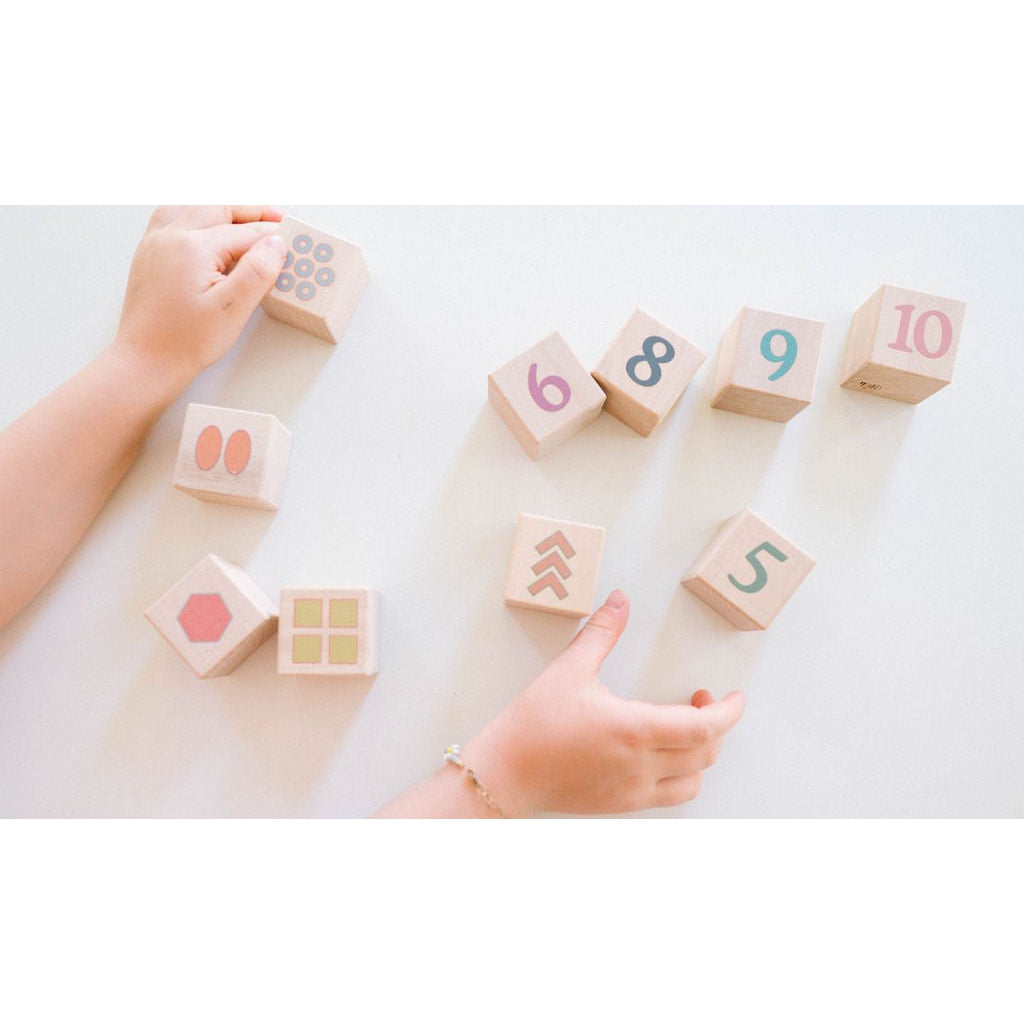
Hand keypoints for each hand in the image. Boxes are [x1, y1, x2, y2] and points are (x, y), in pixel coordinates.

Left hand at [112, 205, 286, 390]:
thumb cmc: (185, 341)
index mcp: (194, 247)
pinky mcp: (149, 254)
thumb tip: (276, 243)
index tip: (293, 240)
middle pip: (220, 209)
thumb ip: (258, 271)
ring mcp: (156, 243)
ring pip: (194, 207)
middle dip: (251, 212)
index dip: (273, 236)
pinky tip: (205, 223)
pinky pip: (171, 216)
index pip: (245, 233)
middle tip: (277, 219)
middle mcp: (172, 236)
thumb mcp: (233, 309)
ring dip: (222, 208)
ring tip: (245, 217)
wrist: (147, 360)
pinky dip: (194, 213)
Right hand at [463, 590, 746, 815]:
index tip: (735, 697)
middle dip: (716, 724)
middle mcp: (641, 765)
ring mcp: (634, 789)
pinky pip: (671, 795)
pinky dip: (682, 775)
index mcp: (633, 729)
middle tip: (702, 698)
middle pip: (705, 752)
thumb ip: (601, 632)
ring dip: (702, 753)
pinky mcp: (623, 804)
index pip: (703, 727)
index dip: (728, 712)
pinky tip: (663, 754)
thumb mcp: (569, 670)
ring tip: (685, 728)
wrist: (505, 774)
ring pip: (693, 778)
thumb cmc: (533, 724)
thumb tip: (620, 600)